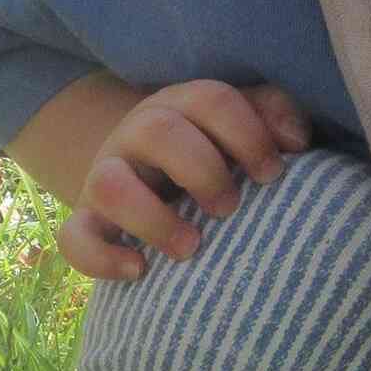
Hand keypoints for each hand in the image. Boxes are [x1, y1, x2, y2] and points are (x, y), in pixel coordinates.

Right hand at [58, 80, 307, 280]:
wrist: (146, 175)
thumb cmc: (211, 151)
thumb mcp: (238, 125)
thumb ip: (272, 115)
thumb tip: (295, 140)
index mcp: (180, 106)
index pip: (210, 99)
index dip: (247, 134)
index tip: (273, 173)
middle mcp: (137, 134)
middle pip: (158, 131)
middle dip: (203, 170)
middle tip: (231, 207)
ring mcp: (106, 177)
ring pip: (110, 185)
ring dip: (153, 217)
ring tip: (192, 246)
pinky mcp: (87, 219)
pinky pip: (74, 238)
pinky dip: (103, 257)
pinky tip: (141, 271)